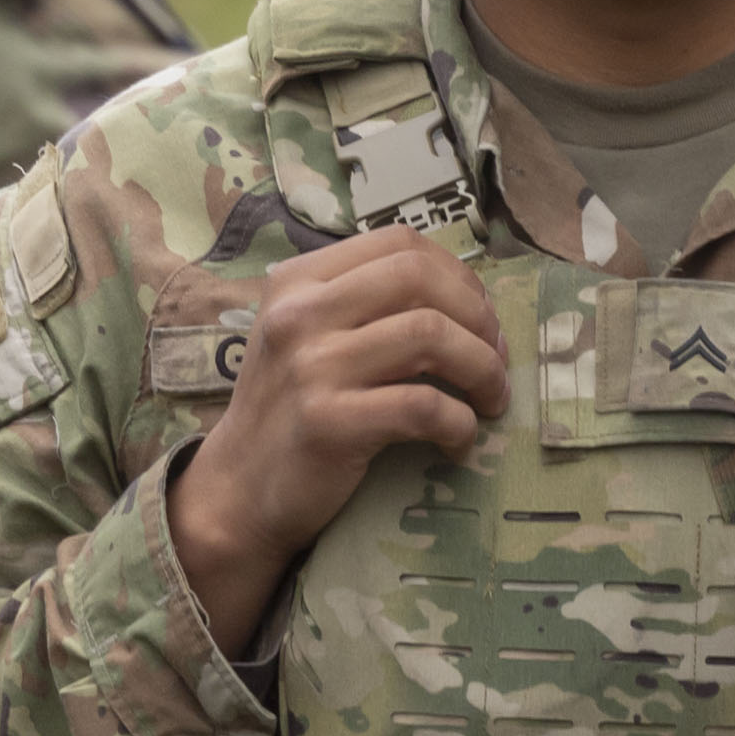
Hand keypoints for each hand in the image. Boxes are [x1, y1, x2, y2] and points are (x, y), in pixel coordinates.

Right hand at [163, 228, 509, 647]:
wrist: (238, 491)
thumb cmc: (289, 412)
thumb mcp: (308, 338)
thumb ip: (364, 305)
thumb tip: (466, 295)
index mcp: (298, 281)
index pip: (399, 244)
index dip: (458, 276)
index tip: (478, 319)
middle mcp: (299, 313)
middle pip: (419, 279)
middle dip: (478, 317)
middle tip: (496, 360)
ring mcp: (311, 367)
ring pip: (430, 336)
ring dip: (482, 370)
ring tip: (490, 401)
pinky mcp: (328, 423)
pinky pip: (423, 406)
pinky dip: (459, 424)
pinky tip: (458, 441)